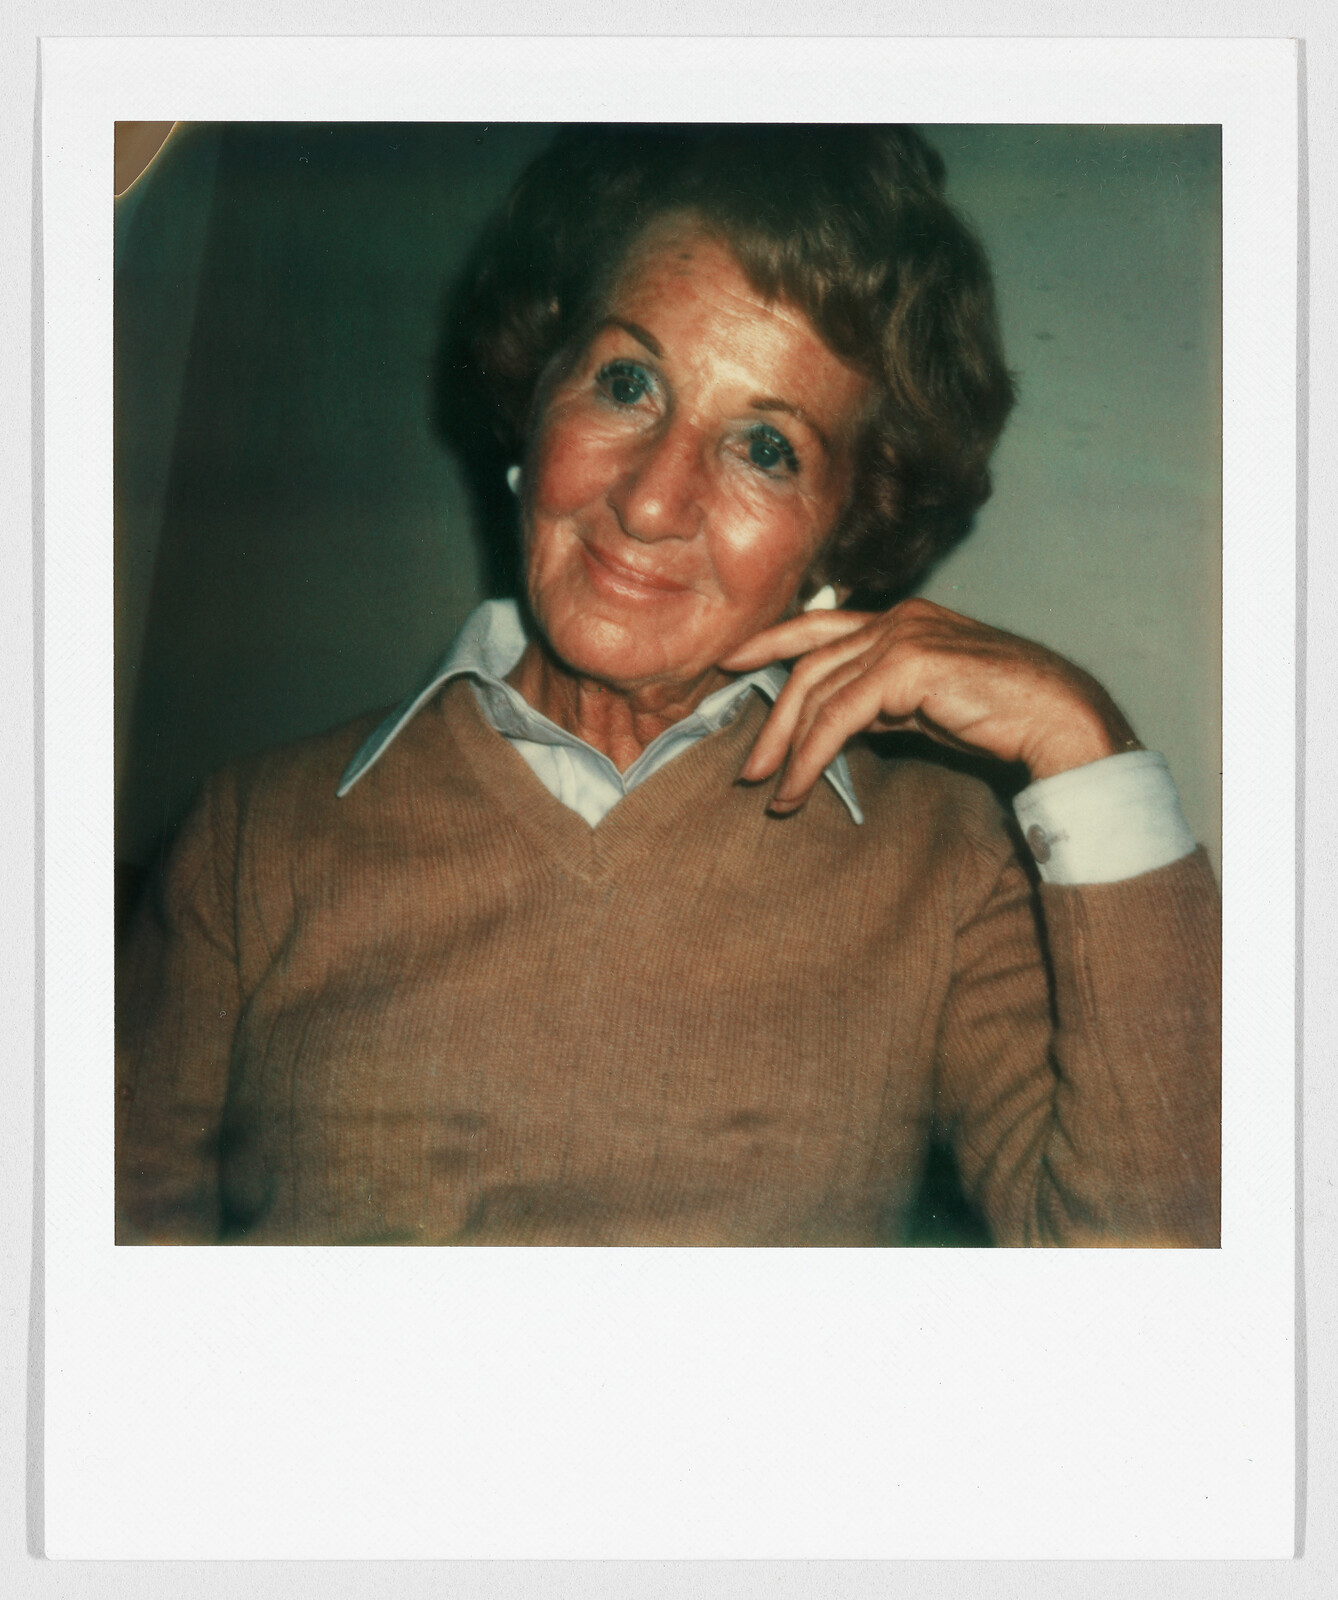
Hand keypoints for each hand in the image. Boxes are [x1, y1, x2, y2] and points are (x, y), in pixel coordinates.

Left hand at [719, 598, 1138, 814]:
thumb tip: (837, 726)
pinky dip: (810, 757)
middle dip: (772, 717)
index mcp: (900, 619)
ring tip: (771, 791)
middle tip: (749, 766)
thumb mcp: (925, 704)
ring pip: (817, 691)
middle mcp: (897, 619)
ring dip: (787, 748)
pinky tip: (798, 788)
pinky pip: (838, 716)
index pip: (820, 625)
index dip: (771, 641)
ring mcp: (902, 637)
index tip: (732, 662)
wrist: (1056, 717)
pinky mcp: (907, 667)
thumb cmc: (999, 716)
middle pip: (808, 664)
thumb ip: (881, 702)